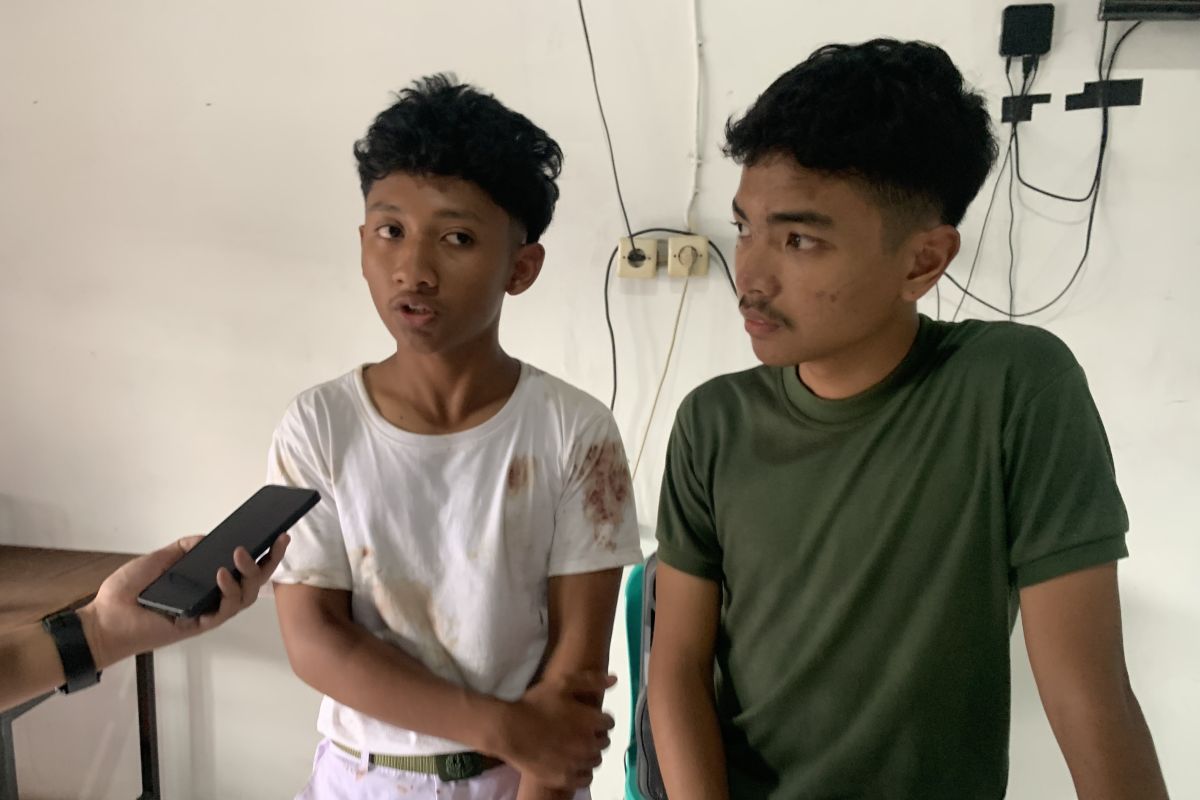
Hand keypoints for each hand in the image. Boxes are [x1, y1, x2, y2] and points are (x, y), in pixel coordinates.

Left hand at [78, 534, 289, 667]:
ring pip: (245, 597)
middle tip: (276, 541)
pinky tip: (221, 575)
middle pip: (253, 582)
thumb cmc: (126, 593)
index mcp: (204, 583)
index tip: (278, 535)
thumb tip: (206, 538)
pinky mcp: (198, 625)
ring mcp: (207, 613)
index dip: (264, 554)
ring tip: (238, 554)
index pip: (241, 569)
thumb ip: (183, 549)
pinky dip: (227, 592)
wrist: (104, 619)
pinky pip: (223, 611)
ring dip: (248, 574)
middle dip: (270, 561)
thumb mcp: (157, 560)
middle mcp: (211, 598)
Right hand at [495, 672, 616, 790]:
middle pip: (604, 742)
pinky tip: (572, 764)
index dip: (600, 719)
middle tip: (579, 731)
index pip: (609, 723)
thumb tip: (615, 680)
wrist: (509, 730)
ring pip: (595, 760)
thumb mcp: (561, 684)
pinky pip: (585, 779)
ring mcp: (577, 764)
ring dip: (589, 753)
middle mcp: (588, 744)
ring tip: (574, 747)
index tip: (588, 718)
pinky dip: (582, 772)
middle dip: (595, 736)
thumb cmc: (536, 705)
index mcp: (591, 721)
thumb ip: (590, 681)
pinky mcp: (564, 778)